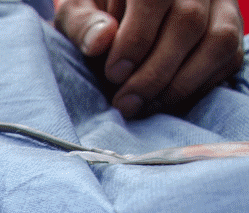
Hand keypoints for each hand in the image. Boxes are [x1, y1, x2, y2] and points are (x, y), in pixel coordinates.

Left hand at [56, 0, 244, 116]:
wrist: (122, 13)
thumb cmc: (97, 12)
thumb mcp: (79, 11)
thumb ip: (83, 24)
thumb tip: (100, 41)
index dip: (136, 39)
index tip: (114, 74)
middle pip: (189, 21)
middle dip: (155, 72)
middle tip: (126, 102)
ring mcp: (219, 3)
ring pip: (217, 40)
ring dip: (180, 83)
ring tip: (144, 106)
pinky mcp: (230, 26)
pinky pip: (228, 57)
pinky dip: (198, 86)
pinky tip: (165, 100)